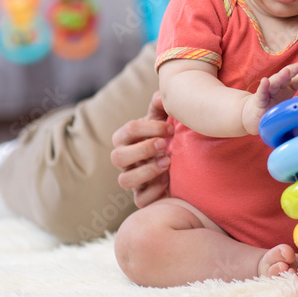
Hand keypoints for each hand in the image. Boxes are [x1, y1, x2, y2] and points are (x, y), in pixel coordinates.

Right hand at [110, 91, 172, 207]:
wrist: (180, 163)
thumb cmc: (167, 138)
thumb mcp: (163, 121)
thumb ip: (160, 107)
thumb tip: (161, 95)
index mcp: (126, 140)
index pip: (126, 131)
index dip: (148, 128)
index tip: (171, 128)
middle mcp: (125, 161)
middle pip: (117, 157)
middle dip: (142, 149)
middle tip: (165, 144)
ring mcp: (133, 180)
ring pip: (124, 181)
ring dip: (146, 171)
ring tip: (168, 162)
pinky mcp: (143, 197)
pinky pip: (140, 200)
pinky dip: (154, 191)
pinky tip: (168, 181)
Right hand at [242, 60, 297, 134]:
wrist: (253, 117)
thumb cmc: (274, 107)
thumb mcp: (290, 103)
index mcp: (287, 86)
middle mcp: (278, 86)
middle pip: (287, 75)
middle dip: (294, 69)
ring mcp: (268, 92)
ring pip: (275, 82)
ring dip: (281, 76)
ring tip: (287, 71)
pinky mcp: (259, 101)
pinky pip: (261, 93)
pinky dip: (263, 87)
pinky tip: (265, 81)